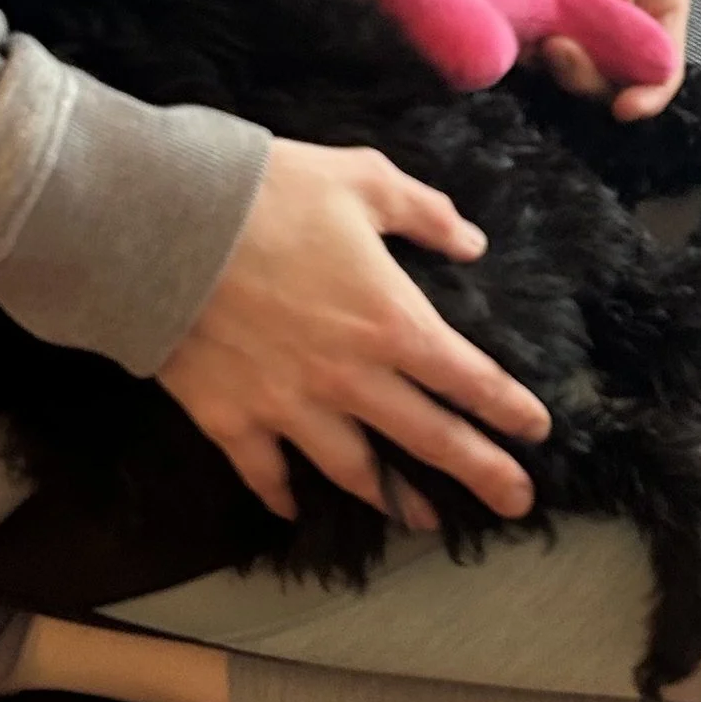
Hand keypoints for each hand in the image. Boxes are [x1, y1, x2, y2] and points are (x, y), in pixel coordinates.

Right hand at [160, 139, 548, 529]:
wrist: (164, 227)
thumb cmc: (269, 194)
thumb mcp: (362, 180)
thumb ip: (424, 213)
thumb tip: (471, 243)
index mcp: (391, 323)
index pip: (468, 378)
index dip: (507, 408)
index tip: (536, 431)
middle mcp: (350, 380)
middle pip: (429, 438)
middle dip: (480, 473)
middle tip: (516, 503)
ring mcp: (289, 408)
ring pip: (353, 470)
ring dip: (393, 498)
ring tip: (422, 522)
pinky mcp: (231, 420)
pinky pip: (264, 472)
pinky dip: (281, 494)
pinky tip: (293, 508)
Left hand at [530, 0, 690, 120]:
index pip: (664, 60)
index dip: (651, 92)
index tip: (625, 108)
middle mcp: (624, 27)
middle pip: (616, 78)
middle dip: (588, 77)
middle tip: (556, 48)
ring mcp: (580, 33)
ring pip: (573, 76)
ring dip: (553, 68)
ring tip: (533, 37)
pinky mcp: (539, 31)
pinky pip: (533, 59)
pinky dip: (522, 53)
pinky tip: (509, 28)